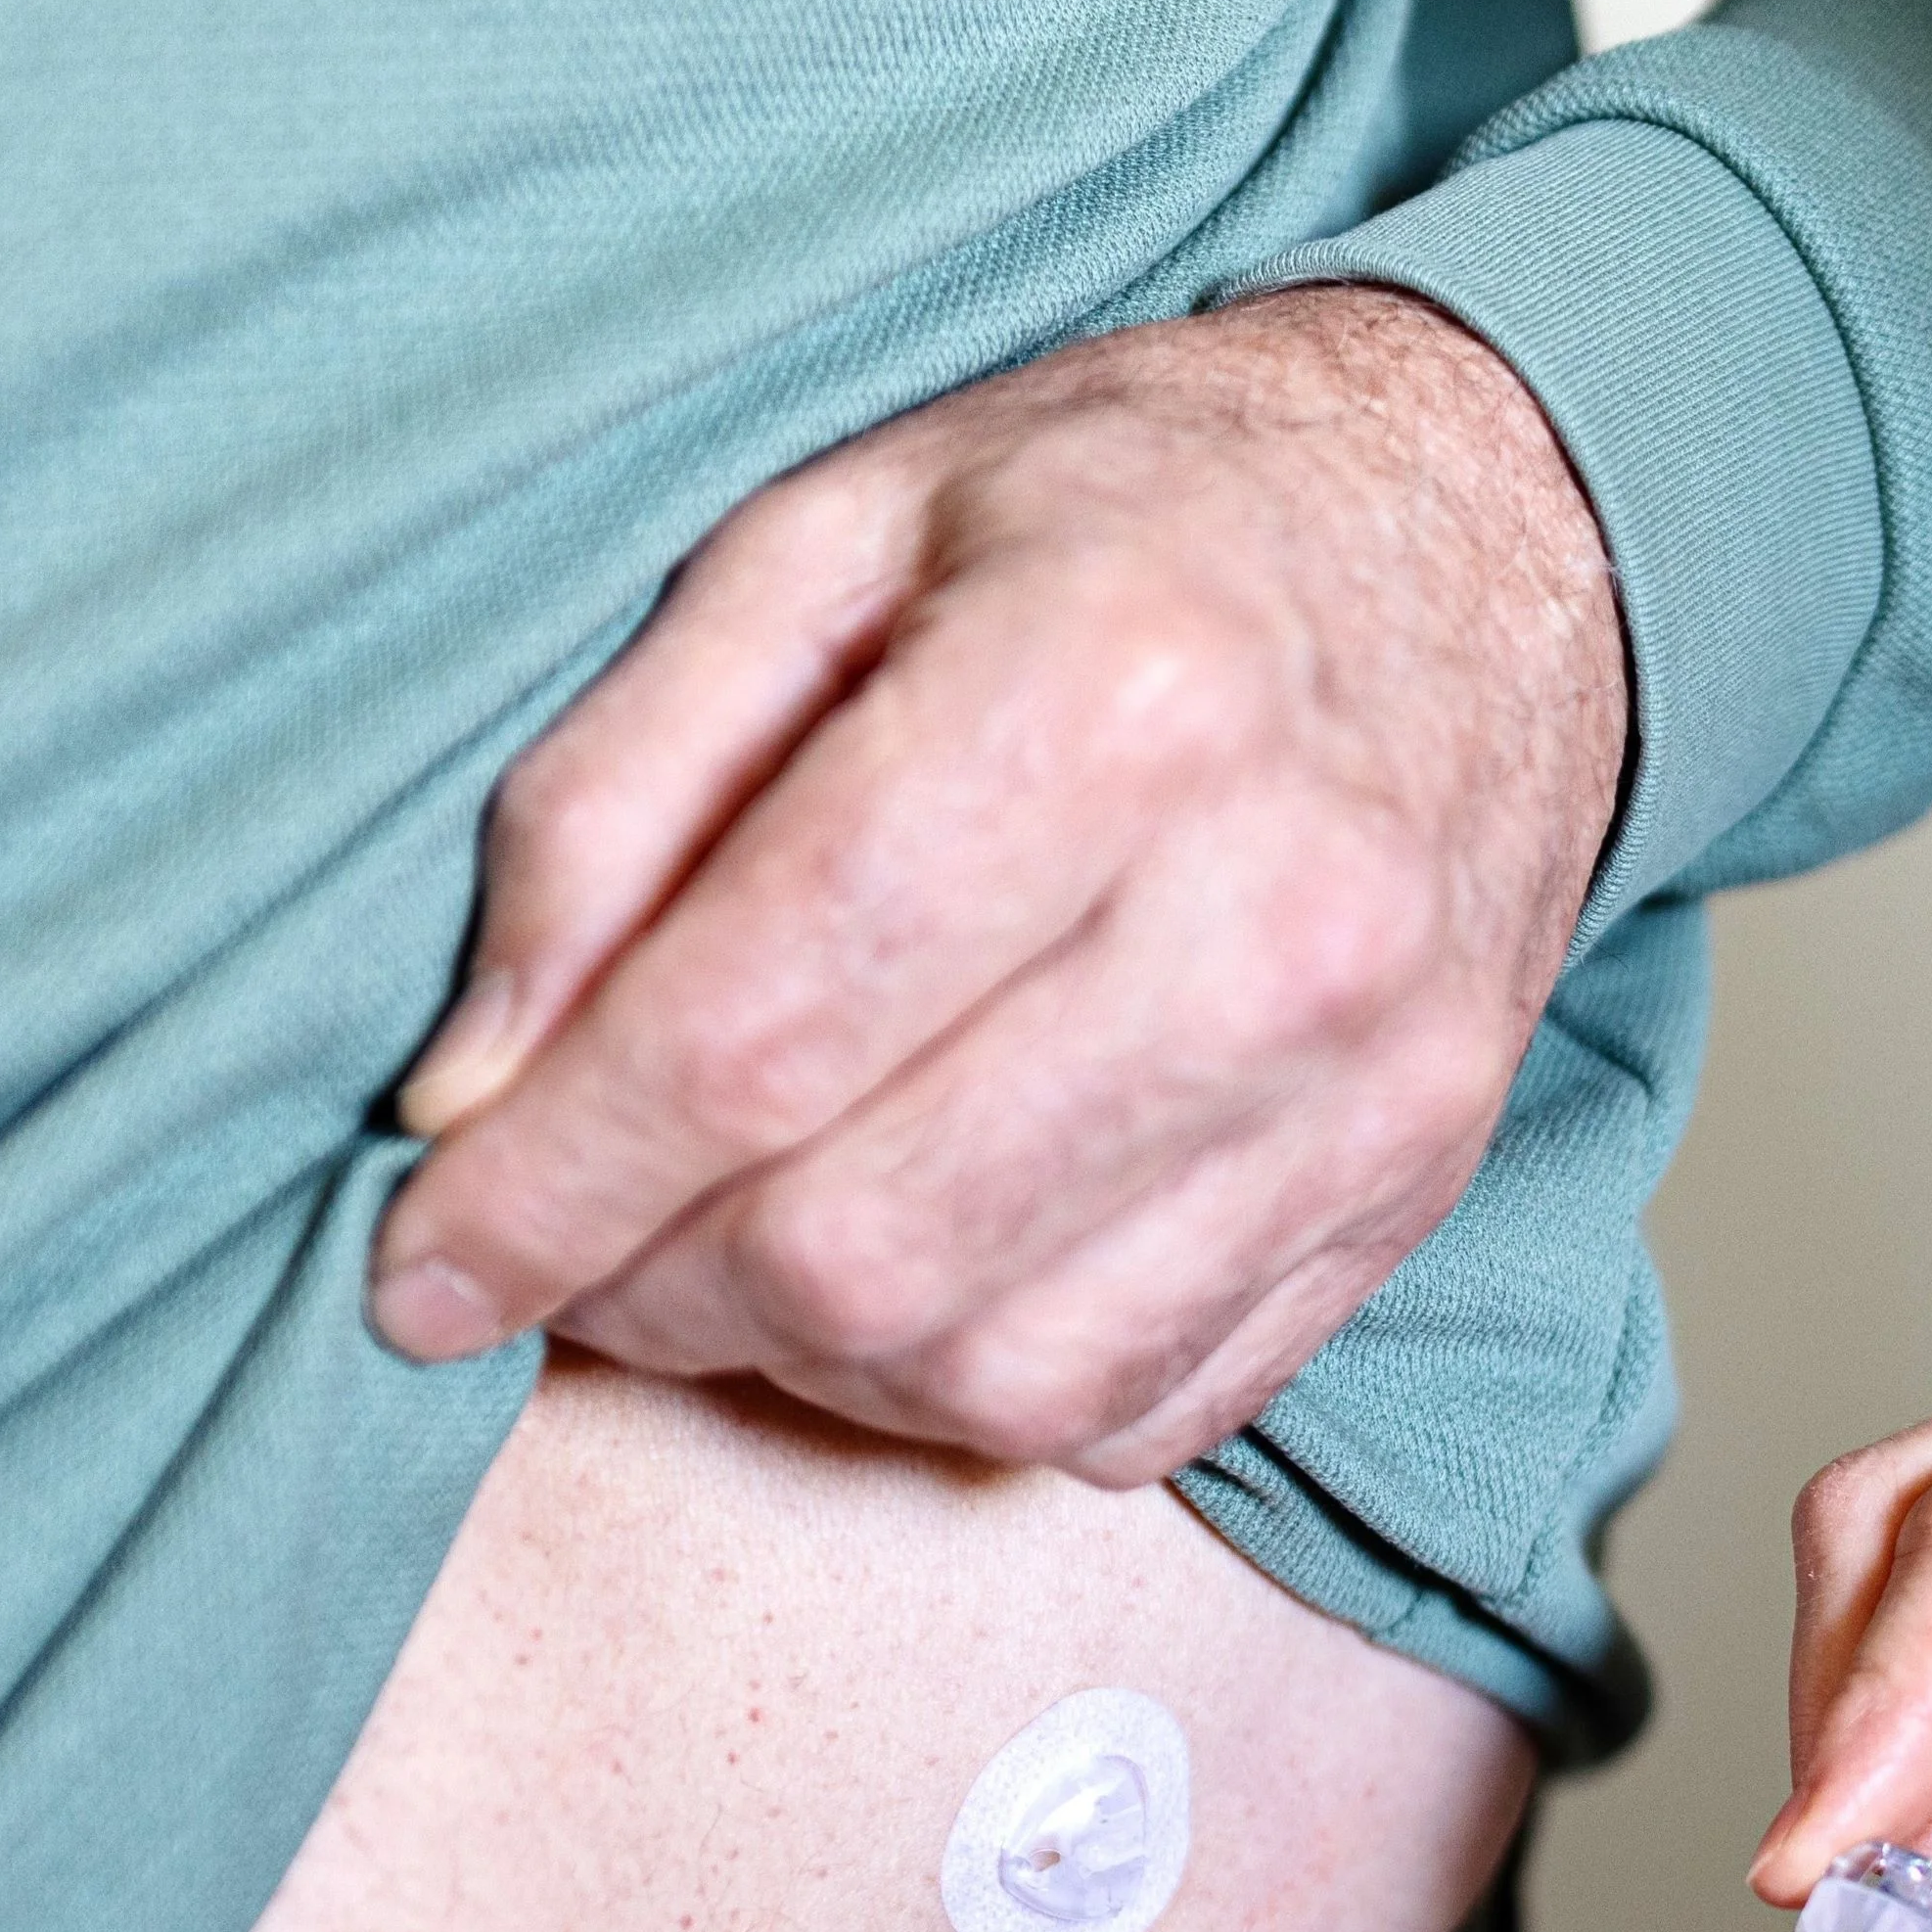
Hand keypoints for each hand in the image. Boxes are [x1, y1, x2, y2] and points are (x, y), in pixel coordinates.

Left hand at [366, 284, 1625, 1484]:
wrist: (1510, 537)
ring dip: (807, 1366)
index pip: (748, 1040)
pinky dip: (985, 1393)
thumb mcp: (832, 532)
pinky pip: (1145, 1416)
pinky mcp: (1416, 1191)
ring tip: (745, 1254)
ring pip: (997, 1377)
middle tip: (579, 1247)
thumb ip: (617, 788)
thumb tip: (474, 1085)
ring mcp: (1368, 1086)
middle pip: (862, 1247)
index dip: (540, 1192)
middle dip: (651, 1294)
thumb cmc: (1141, 515)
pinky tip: (932, 1274)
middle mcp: (1267, 920)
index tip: (420, 1266)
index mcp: (1103, 696)